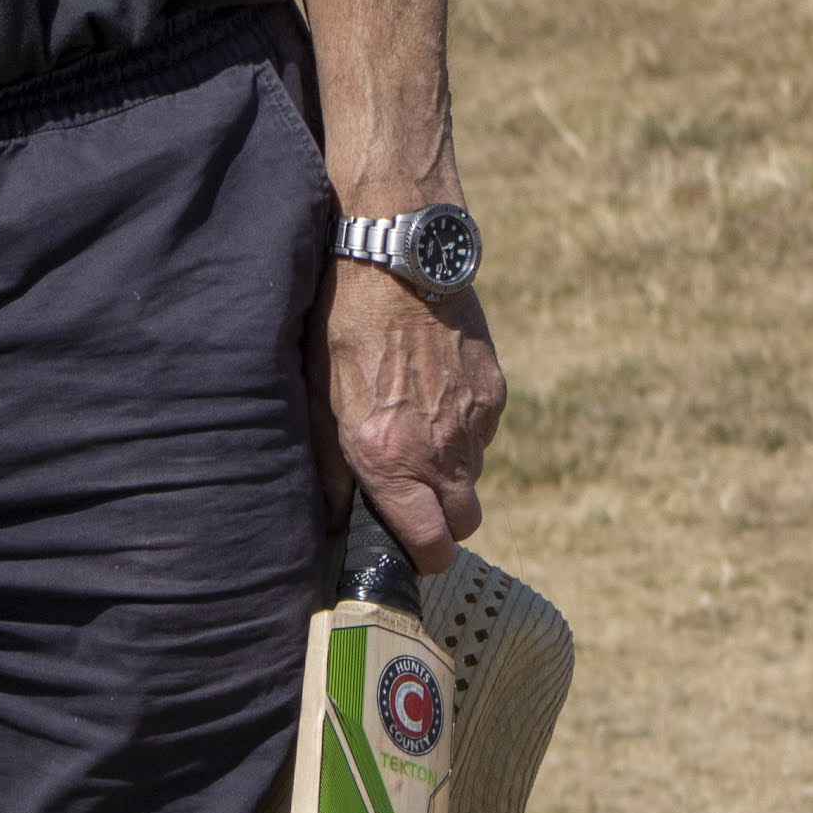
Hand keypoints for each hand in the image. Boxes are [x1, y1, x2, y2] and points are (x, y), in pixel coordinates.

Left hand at [314, 257, 504, 573]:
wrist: (399, 256)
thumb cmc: (343, 323)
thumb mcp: (318, 397)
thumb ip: (330, 468)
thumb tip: (332, 519)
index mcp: (390, 457)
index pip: (432, 544)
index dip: (423, 556)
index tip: (406, 548)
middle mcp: (440, 448)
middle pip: (464, 523)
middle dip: (441, 521)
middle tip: (410, 497)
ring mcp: (475, 421)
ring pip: (473, 476)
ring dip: (448, 471)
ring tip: (413, 430)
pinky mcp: (494, 391)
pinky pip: (483, 434)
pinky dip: (462, 430)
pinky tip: (432, 395)